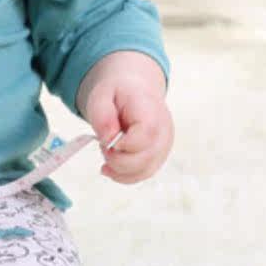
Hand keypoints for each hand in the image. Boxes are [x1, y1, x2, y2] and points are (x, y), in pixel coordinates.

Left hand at [78, 53, 173, 184]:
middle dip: (117, 160)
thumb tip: (108, 141)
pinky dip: (124, 175)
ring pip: (145, 171)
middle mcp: (164, 130)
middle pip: (145, 159)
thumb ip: (102, 116)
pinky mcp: (158, 157)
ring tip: (107, 152)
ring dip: (119, 169)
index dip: (123, 144)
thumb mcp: (101, 96)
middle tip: (103, 146)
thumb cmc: (117, 94)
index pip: (145, 136)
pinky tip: (110, 167)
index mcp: (151, 110)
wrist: (135, 90)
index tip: (106, 139)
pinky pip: (143, 174)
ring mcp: (164, 146)